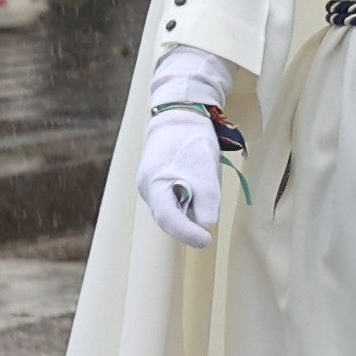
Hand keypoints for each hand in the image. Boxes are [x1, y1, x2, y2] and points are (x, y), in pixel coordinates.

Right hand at [138, 106, 221, 247]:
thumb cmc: (192, 139)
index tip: (206, 240)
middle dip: (189, 225)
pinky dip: (186, 203)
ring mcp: (150, 185)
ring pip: (171, 210)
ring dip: (189, 212)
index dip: (187, 233)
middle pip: (168, 217)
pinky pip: (172, 201)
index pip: (168, 218)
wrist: (180, 115)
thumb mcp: (206, 169)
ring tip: (205, 197)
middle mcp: (147, 187)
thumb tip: (206, 224)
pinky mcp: (157, 182)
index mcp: (154, 182)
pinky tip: (198, 192)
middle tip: (208, 230)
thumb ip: (207, 199)